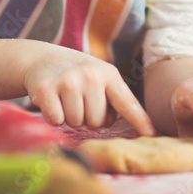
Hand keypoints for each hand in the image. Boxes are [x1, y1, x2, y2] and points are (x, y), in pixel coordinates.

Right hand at [24, 46, 154, 135]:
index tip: (151, 135)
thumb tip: (134, 129)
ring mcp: (68, 81)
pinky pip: (56, 120)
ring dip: (70, 117)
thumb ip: (114, 98)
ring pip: (76, 122)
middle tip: (79, 101)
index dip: (139, 120)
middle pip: (97, 121)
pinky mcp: (46, 88)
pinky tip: (52, 101)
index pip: (127, 102)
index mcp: (109, 74)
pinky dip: (53, 117)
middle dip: (88, 117)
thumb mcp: (100, 78)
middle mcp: (91, 75)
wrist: (41, 58)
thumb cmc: (77, 75)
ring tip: (66, 99)